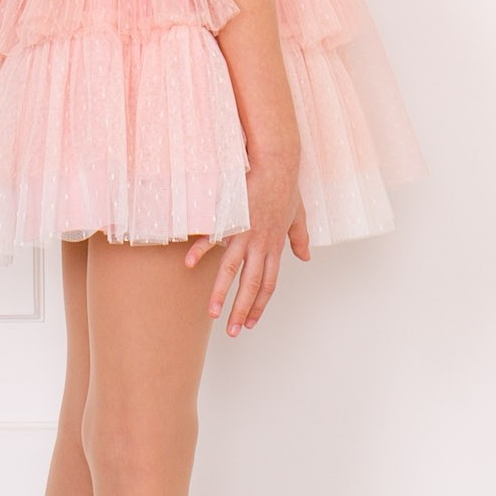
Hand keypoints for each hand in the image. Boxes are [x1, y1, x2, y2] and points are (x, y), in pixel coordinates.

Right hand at [184, 159, 311, 334]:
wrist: (277, 163)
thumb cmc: (286, 187)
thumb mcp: (298, 215)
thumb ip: (300, 238)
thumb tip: (305, 256)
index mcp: (274, 247)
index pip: (268, 284)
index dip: (259, 305)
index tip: (251, 322)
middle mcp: (260, 244)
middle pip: (251, 285)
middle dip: (241, 311)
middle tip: (233, 332)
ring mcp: (245, 233)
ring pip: (232, 270)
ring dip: (222, 294)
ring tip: (213, 313)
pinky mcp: (231, 218)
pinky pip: (213, 239)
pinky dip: (201, 252)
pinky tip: (190, 265)